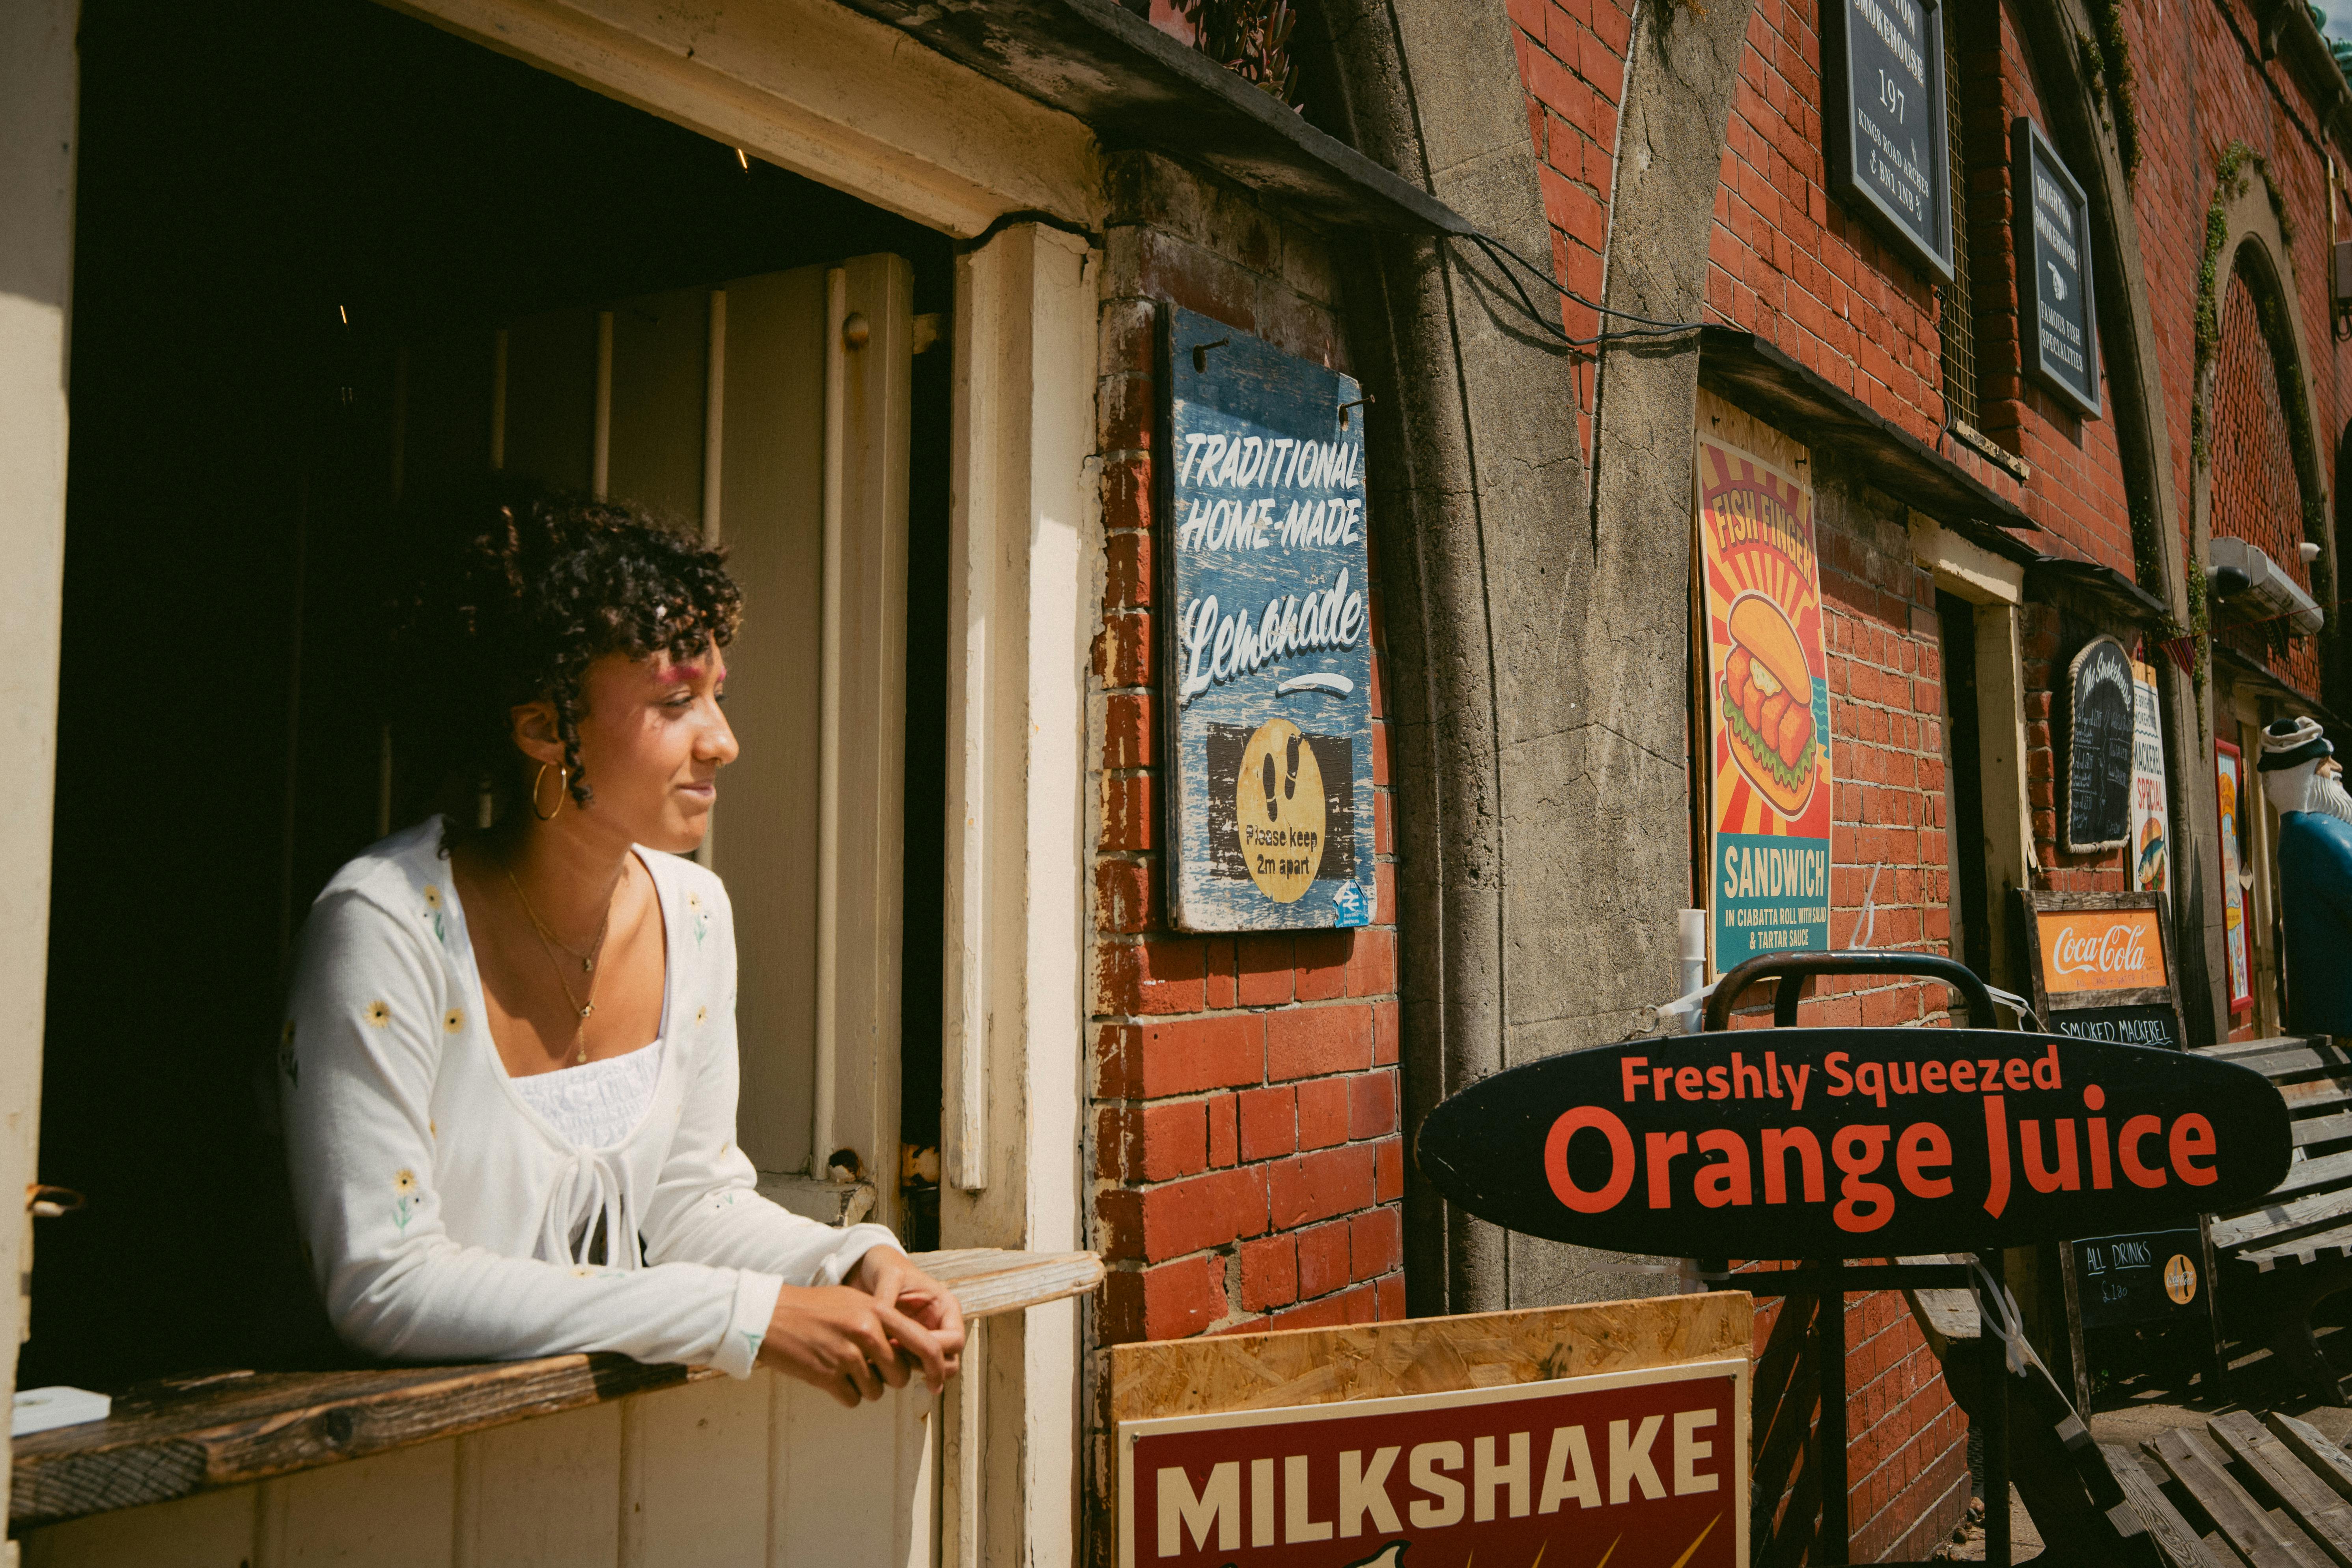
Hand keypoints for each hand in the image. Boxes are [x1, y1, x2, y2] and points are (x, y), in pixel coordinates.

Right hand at [757, 1281, 950, 1408]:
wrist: (770, 1316)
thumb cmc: (814, 1309)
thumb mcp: (855, 1303)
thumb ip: (885, 1322)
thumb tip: (911, 1351)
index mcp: (878, 1310)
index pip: (924, 1343)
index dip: (936, 1367)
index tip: (938, 1382)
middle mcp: (866, 1331)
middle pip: (900, 1375)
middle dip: (890, 1379)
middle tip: (871, 1370)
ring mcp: (846, 1355)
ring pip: (876, 1390)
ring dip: (864, 1387)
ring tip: (844, 1367)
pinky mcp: (826, 1375)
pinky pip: (852, 1399)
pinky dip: (844, 1394)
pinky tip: (830, 1376)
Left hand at [851, 1247, 965, 1392]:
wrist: (867, 1269)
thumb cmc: (885, 1267)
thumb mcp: (889, 1276)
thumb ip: (888, 1300)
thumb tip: (882, 1329)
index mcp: (946, 1307)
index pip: (955, 1340)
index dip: (932, 1348)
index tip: (898, 1342)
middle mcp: (941, 1326)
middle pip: (949, 1362)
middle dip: (924, 1365)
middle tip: (893, 1359)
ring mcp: (926, 1339)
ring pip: (932, 1370)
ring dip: (911, 1371)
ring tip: (883, 1361)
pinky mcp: (909, 1349)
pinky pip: (912, 1370)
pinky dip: (898, 1371)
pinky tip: (876, 1363)